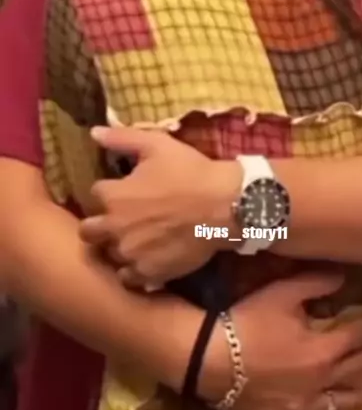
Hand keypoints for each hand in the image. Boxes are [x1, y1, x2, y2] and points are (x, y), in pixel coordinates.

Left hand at [80, 126, 241, 286]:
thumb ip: (121, 139)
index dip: (110, 191)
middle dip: (100, 224)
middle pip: (88, 231)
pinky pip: (128, 277)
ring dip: (117, 246)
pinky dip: (133, 269)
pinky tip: (146, 258)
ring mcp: (130, 254)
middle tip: (121, 219)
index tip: (124, 191)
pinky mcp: (148, 273)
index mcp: (113, 196)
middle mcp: (114, 228)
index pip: (94, 194)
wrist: (226, 206)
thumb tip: (93, 132)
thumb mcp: (157, 145)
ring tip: (136, 239)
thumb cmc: (191, 172)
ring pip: (108, 255)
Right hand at [199, 273, 361, 409]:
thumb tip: (344, 276)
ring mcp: (305, 406)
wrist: (211, 358)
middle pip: (357, 369)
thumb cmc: (248, 321)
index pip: (359, 336)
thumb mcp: (282, 292)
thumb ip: (316, 283)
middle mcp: (322, 380)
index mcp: (324, 348)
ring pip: (343, 402)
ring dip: (359, 392)